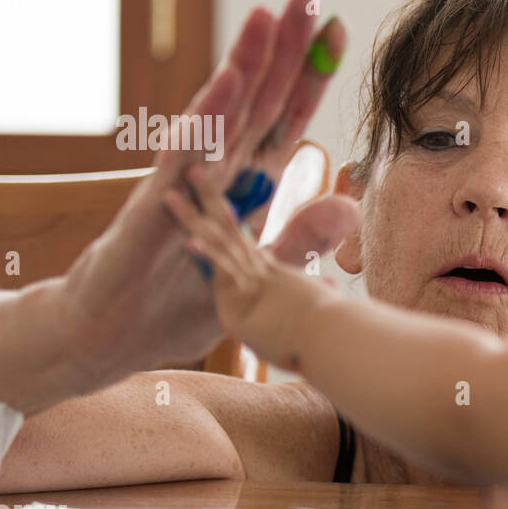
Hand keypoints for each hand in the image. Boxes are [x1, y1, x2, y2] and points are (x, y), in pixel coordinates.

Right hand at [57, 0, 347, 387]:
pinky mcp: (154, 204)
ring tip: (267, 17)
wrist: (114, 334)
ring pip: (222, 114)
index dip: (311, 76)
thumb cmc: (182, 297)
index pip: (286, 119)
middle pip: (259, 100)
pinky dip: (206, 120)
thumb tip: (350, 207)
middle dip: (284, 50)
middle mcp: (216, 171)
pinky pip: (183, 156)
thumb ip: (301, 238)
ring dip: (246, 65)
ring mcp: (184, 182)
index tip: (338, 29)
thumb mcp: (257, 270)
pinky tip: (228, 84)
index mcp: (245, 184)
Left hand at [164, 166, 352, 370]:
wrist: (336, 336)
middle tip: (194, 172)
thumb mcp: (318, 313)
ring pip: (220, 242)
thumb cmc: (332, 331)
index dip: (229, 225)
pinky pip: (228, 272)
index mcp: (271, 277)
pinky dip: (208, 256)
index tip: (219, 208)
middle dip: (210, 201)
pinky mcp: (256, 296)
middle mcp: (261, 271)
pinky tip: (188, 242)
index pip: (243, 246)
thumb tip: (329, 293)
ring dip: (193, 218)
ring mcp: (256, 280)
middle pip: (229, 230)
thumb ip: (315, 299)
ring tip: (170, 196)